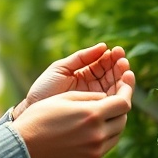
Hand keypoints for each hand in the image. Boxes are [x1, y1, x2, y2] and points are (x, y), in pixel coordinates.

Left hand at [13, 43, 130, 118]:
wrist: (32, 111)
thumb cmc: (43, 89)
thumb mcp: (61, 68)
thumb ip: (81, 57)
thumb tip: (103, 46)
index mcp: (84, 74)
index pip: (103, 64)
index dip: (112, 57)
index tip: (117, 51)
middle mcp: (92, 87)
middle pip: (112, 75)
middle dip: (120, 67)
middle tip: (123, 60)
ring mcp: (95, 99)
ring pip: (115, 88)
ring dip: (122, 78)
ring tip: (125, 69)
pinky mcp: (95, 112)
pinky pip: (111, 102)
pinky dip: (119, 93)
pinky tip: (122, 84)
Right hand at [13, 70, 134, 157]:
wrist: (23, 146)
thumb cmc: (40, 118)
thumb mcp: (65, 98)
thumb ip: (90, 97)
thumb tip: (106, 97)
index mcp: (92, 115)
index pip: (123, 103)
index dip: (127, 90)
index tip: (126, 82)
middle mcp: (97, 135)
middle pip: (123, 119)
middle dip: (121, 106)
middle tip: (114, 97)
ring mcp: (94, 151)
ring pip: (116, 134)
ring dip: (114, 121)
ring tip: (104, 112)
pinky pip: (106, 146)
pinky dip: (105, 135)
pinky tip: (94, 127)